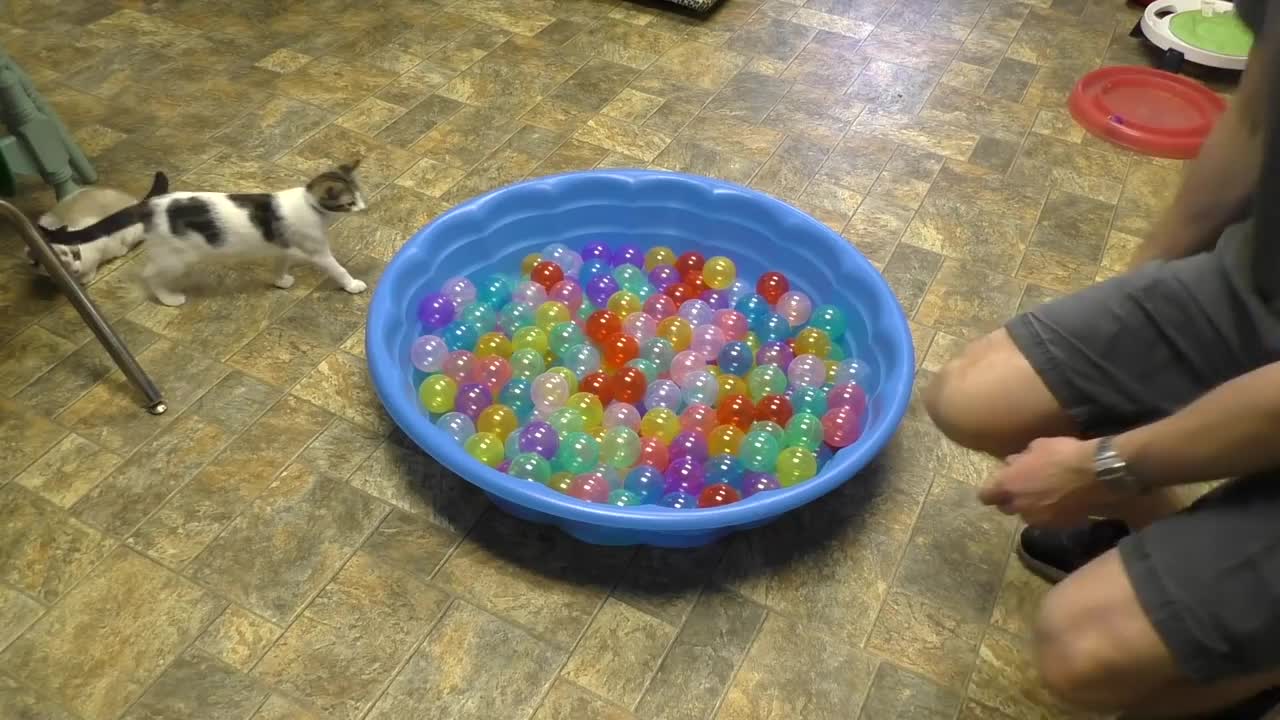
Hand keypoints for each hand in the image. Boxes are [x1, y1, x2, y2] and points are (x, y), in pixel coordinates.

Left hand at [978, 437, 1114, 526]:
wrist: (1096, 474)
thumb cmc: (1062, 454)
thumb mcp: (1037, 446)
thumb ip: (1020, 458)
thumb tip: (1013, 463)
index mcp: (1007, 485)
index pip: (985, 496)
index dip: (990, 491)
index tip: (997, 486)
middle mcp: (1018, 506)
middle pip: (1005, 508)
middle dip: (1010, 500)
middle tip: (1022, 489)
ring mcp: (1038, 519)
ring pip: (1026, 516)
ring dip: (1030, 508)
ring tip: (1044, 496)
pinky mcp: (1057, 526)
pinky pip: (1047, 521)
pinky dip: (1049, 514)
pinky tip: (1061, 502)